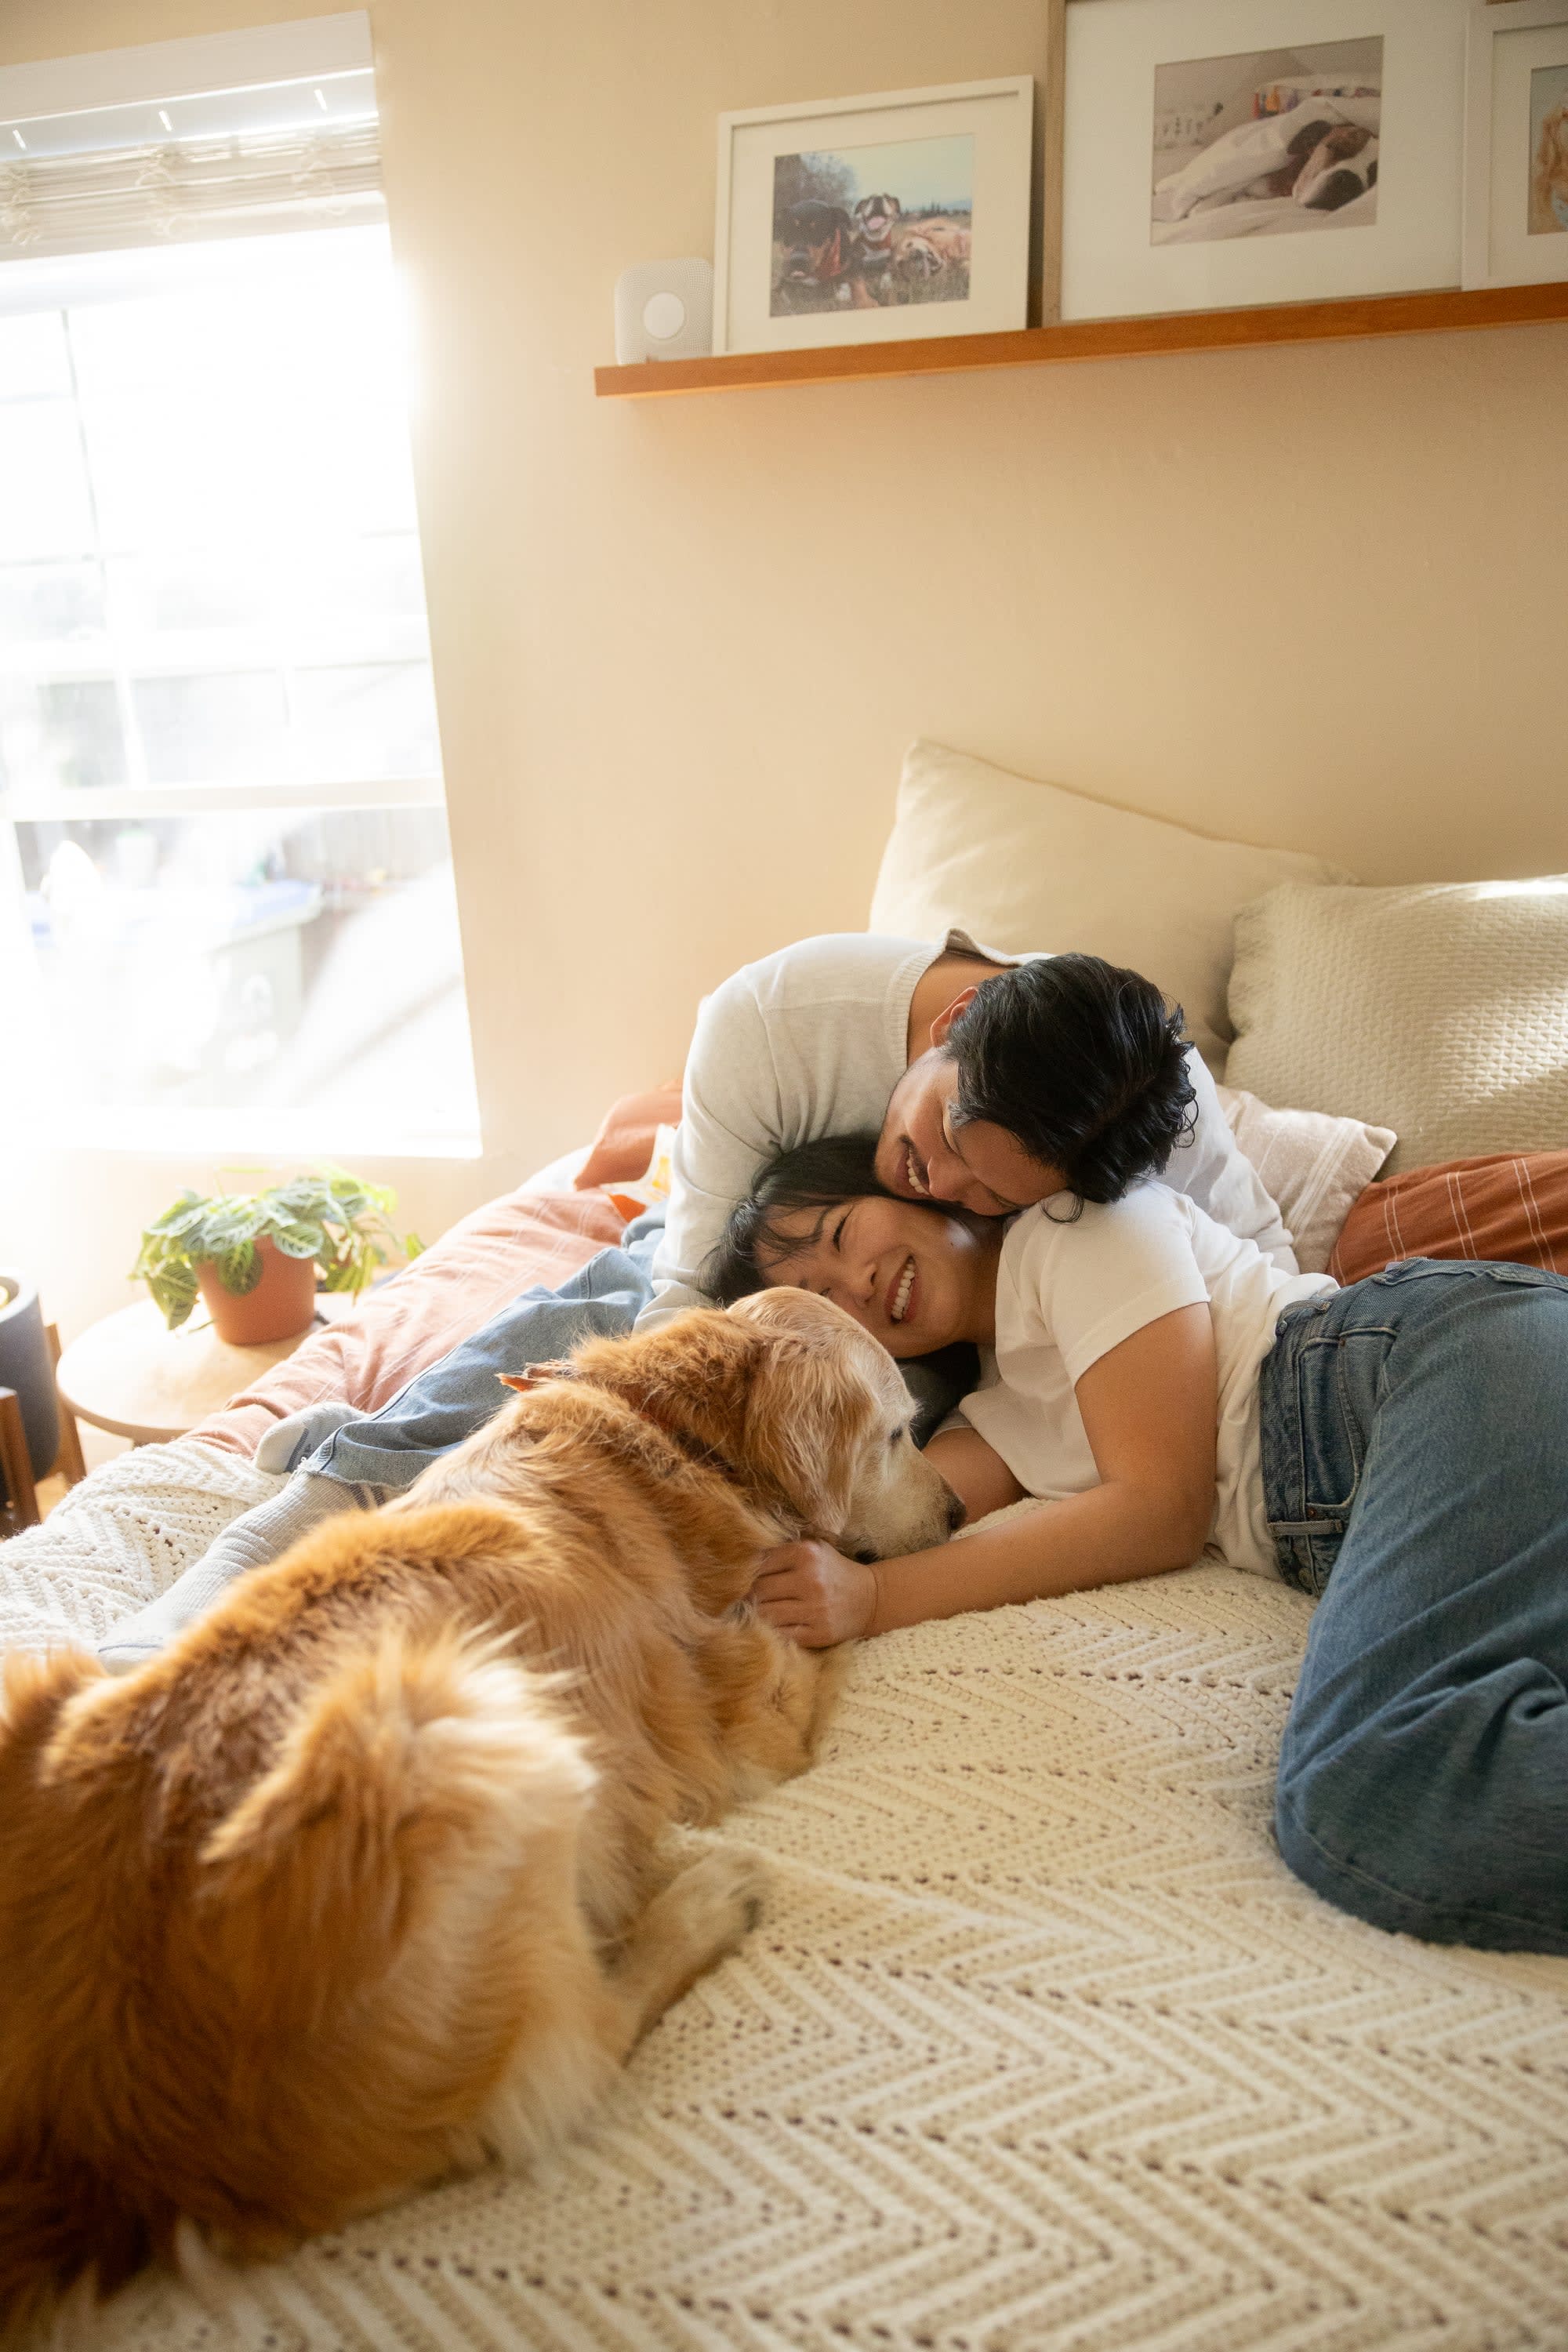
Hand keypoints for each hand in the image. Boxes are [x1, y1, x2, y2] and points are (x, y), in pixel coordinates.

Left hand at [751, 1540, 877, 1647]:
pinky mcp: (818, 1633)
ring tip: (756, 1610)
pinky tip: (773, 1624)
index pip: (758, 1563)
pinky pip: (780, 1634)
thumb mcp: (812, 1549)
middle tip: (745, 1597)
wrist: (870, 1598)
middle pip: (758, 1590)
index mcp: (806, 1553)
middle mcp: (810, 1580)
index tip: (741, 1578)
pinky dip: (771, 1630)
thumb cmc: (832, 1570)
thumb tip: (739, 1560)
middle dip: (748, 1594)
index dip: (746, 1572)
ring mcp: (815, 1609)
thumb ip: (781, 1550)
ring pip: (765, 1614)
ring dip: (756, 1613)